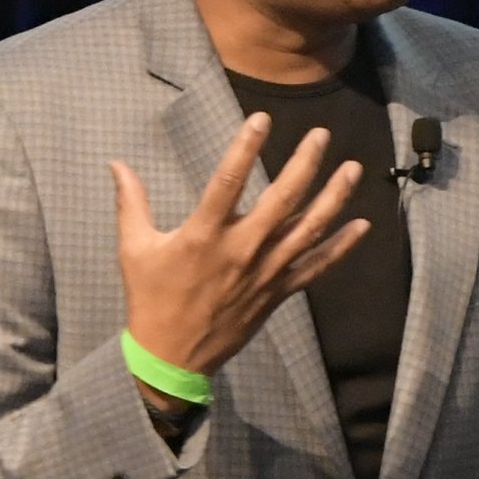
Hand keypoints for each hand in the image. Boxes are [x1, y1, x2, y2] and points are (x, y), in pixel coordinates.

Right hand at [109, 117, 368, 386]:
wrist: (172, 358)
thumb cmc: (151, 300)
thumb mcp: (133, 249)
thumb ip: (131, 202)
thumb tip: (116, 164)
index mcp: (202, 236)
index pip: (227, 183)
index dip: (245, 148)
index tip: (262, 119)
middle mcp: (239, 251)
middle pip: (281, 201)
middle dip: (305, 164)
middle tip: (321, 135)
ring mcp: (263, 273)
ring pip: (307, 230)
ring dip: (333, 197)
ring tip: (353, 168)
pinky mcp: (276, 293)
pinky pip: (316, 268)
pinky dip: (340, 247)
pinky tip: (362, 225)